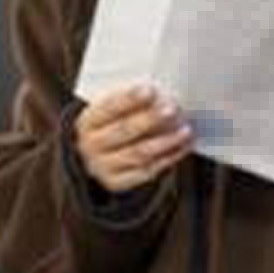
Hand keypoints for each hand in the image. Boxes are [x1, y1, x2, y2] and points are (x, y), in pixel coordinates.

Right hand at [74, 84, 191, 193]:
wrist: (99, 156)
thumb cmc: (114, 123)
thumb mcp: (115, 109)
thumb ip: (133, 101)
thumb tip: (162, 93)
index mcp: (88, 122)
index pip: (107, 108)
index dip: (128, 99)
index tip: (150, 89)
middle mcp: (91, 145)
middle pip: (123, 131)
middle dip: (150, 119)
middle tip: (173, 109)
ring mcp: (103, 166)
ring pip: (138, 153)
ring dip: (165, 141)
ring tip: (186, 130)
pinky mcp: (117, 182)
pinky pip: (146, 171)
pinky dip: (168, 158)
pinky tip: (184, 146)